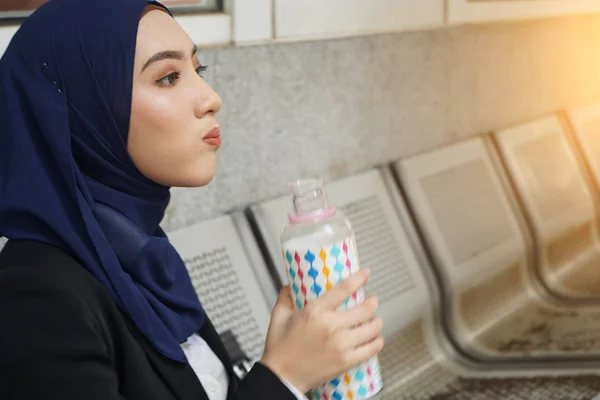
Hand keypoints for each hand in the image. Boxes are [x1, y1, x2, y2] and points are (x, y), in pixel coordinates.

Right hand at [259, 269, 383, 392]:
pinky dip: (377, 342)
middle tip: (373, 300)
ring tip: (376, 320)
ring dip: (377, 322)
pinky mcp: (346, 360)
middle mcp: (331, 326)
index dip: (359, 278)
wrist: (281, 377)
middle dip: (373, 302)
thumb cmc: (279, 349)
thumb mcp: (278, 316)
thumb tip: (290, 285)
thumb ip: (285, 296)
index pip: (344, 289)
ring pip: (372, 328)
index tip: (366, 274)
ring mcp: (341, 344)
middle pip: (365, 308)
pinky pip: (371, 348)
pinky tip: (376, 339)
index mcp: (315, 311)